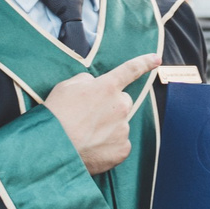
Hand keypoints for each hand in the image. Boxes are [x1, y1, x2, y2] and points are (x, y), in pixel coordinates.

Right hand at [48, 53, 158, 174]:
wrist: (53, 148)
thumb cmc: (56, 115)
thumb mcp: (66, 87)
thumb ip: (87, 81)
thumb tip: (95, 85)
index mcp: (107, 87)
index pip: (130, 70)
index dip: (145, 63)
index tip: (157, 59)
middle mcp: (120, 106)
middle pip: (123, 102)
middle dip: (111, 107)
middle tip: (90, 117)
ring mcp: (123, 129)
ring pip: (120, 125)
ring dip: (107, 128)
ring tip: (86, 135)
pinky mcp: (123, 149)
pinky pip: (119, 144)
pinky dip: (108, 146)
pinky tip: (92, 147)